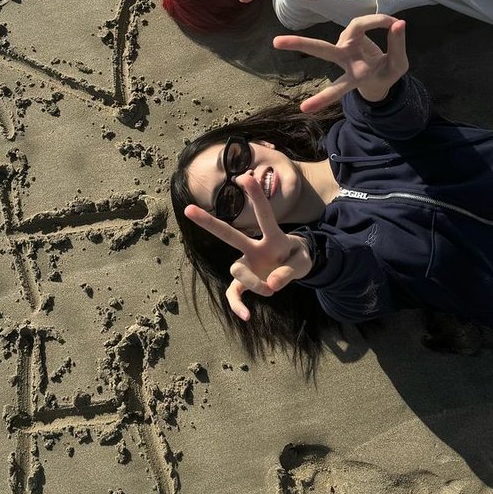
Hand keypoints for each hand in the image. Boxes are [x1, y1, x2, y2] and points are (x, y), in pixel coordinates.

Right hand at [183, 172, 312, 322]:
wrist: (294, 267)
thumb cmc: (299, 257)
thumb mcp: (303, 262)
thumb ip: (290, 270)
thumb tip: (271, 284)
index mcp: (273, 237)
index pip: (264, 214)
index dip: (256, 196)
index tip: (244, 177)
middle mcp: (254, 247)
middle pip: (228, 234)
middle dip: (209, 222)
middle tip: (188, 209)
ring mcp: (247, 264)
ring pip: (238, 271)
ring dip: (254, 282)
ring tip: (272, 289)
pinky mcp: (246, 281)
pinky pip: (234, 293)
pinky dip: (238, 305)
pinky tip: (246, 316)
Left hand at [273, 15, 408, 111]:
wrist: (383, 73)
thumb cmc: (387, 73)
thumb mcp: (399, 66)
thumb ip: (398, 46)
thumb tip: (399, 22)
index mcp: (354, 77)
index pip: (337, 88)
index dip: (322, 98)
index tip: (304, 109)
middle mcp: (345, 59)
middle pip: (322, 50)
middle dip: (300, 44)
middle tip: (275, 42)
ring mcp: (345, 45)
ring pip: (353, 27)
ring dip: (370, 20)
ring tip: (337, 26)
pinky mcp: (350, 35)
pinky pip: (365, 23)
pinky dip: (379, 21)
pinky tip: (392, 23)